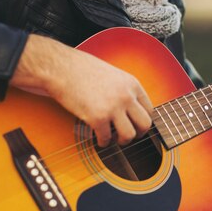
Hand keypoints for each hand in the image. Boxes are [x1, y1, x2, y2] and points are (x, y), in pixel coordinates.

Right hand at [11, 34, 152, 146]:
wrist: (62, 68)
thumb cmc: (82, 69)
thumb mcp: (113, 75)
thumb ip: (124, 90)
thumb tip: (131, 109)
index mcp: (132, 84)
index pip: (149, 109)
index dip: (143, 121)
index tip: (136, 126)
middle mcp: (126, 95)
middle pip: (145, 124)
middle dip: (138, 134)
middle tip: (128, 136)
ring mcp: (113, 107)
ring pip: (129, 135)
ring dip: (122, 141)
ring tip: (113, 138)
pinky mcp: (97, 117)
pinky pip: (106, 138)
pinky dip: (103, 142)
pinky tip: (99, 138)